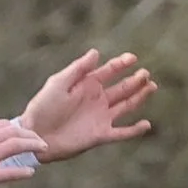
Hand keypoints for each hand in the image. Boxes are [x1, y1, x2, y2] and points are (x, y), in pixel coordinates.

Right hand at [0, 118, 46, 187]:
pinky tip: (30, 173)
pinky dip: (22, 172)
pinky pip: (9, 173)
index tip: (27, 133)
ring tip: (42, 150)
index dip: (18, 127)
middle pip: (11, 131)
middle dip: (30, 134)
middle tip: (41, 141)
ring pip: (13, 146)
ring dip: (32, 146)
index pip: (0, 124)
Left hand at [20, 49, 156, 161]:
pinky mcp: (101, 135)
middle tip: (146, 73)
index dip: (121, 64)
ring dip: (139, 97)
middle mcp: (97, 100)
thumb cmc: (43, 107)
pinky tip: (146, 124)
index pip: (109, 71)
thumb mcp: (58, 83)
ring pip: (126, 106)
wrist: (36, 135)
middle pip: (122, 88)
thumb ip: (78, 69)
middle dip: (135, 80)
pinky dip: (135, 130)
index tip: (133, 58)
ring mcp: (101, 117)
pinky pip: (122, 133)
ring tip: (151, 86)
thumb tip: (96, 52)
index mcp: (87, 85)